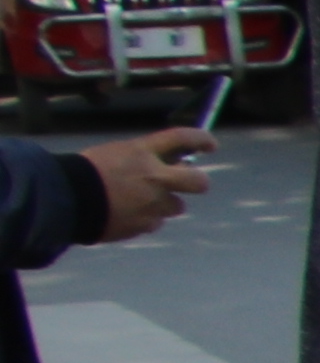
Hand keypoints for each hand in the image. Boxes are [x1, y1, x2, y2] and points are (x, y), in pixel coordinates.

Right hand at [76, 133, 210, 243]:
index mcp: (143, 153)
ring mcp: (153, 203)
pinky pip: (154, 222)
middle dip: (197, 182)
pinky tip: (123, 213)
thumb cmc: (85, 173)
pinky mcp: (145, 225)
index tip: (210, 145)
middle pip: (198, 182)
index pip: (182, 138)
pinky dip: (144, 219)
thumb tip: (170, 165)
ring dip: (163, 204)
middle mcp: (155, 177)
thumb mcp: (116, 154)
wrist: (65, 201)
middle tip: (189, 182)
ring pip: (176, 206)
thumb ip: (143, 158)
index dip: (201, 140)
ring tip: (136, 201)